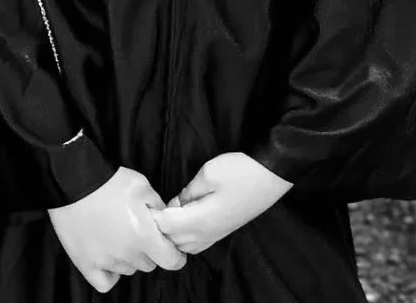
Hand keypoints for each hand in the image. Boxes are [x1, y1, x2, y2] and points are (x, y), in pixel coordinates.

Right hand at [47, 166, 186, 292]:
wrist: (74, 181)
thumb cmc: (109, 182)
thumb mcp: (143, 186)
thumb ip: (159, 207)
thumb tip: (165, 221)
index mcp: (145, 236)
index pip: (172, 261)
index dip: (175, 255)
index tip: (172, 249)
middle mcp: (127, 254)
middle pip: (148, 264)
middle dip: (149, 250)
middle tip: (140, 232)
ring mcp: (106, 261)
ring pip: (128, 270)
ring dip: (129, 258)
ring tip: (119, 236)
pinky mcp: (86, 263)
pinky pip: (105, 282)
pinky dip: (110, 274)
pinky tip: (109, 259)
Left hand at [150, 152, 291, 255]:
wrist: (272, 175)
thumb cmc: (240, 172)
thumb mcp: (207, 174)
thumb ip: (187, 193)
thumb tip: (176, 204)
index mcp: (200, 222)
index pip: (164, 227)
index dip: (152, 215)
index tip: (143, 201)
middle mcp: (207, 234)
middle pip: (172, 240)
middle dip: (159, 226)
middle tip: (151, 206)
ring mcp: (217, 234)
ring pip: (184, 244)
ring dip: (172, 233)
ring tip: (166, 211)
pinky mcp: (223, 230)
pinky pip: (196, 242)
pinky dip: (184, 234)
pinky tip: (183, 216)